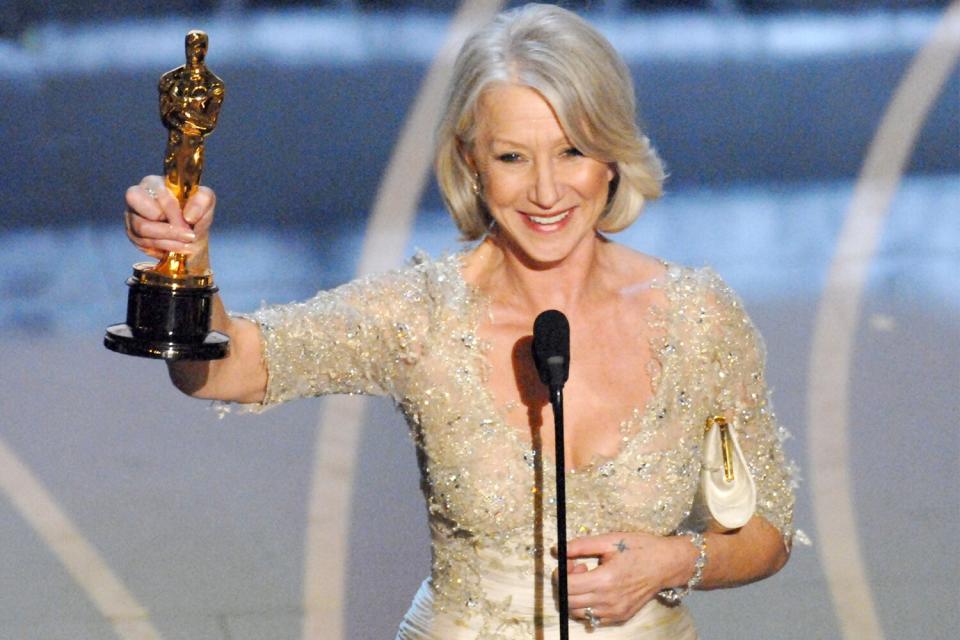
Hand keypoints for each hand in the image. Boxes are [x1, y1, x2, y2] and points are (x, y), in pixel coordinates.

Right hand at [123, 175, 215, 265]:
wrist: (192, 233)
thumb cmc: (196, 211)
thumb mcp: (206, 201)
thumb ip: (202, 201)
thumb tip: (188, 216)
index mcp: (154, 183)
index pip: (155, 192)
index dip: (172, 209)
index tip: (189, 221)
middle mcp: (137, 197)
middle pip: (139, 209)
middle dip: (166, 227)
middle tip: (188, 234)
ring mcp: (132, 216)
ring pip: (142, 230)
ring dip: (169, 240)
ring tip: (188, 242)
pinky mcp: (133, 235)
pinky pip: (144, 244)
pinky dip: (166, 247)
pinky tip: (180, 247)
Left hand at [558, 531, 695, 626]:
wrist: (666, 564)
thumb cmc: (640, 548)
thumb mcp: (610, 540)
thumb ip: (582, 545)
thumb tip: (558, 550)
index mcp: (605, 580)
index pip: (568, 586)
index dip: (560, 573)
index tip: (568, 561)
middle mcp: (609, 601)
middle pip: (569, 601)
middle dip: (566, 584)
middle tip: (578, 567)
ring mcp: (615, 612)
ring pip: (578, 612)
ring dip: (575, 596)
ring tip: (588, 578)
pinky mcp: (620, 617)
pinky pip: (593, 617)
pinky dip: (587, 605)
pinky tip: (597, 589)